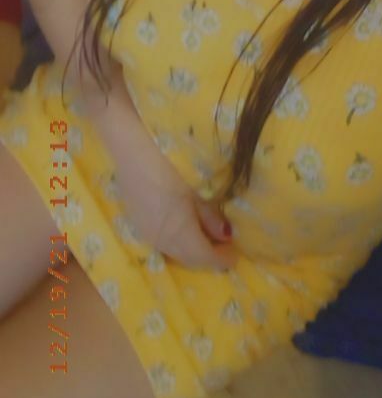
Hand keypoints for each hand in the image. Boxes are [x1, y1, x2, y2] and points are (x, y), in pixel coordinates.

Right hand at [79, 63, 237, 270]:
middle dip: (206, 255)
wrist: (130, 139)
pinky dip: (177, 238)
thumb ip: (211, 213)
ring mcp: (144, 228)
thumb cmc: (170, 158)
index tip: (236, 253)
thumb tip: (225, 234)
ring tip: (208, 235)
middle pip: (187, 257)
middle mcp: (159, 237)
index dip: (221, 258)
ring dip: (191, 247)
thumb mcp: (197, 184)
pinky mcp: (136, 217)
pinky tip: (185, 226)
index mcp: (177, 232)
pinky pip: (161, 238)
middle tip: (226, 246)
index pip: (202, 256)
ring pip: (172, 249)